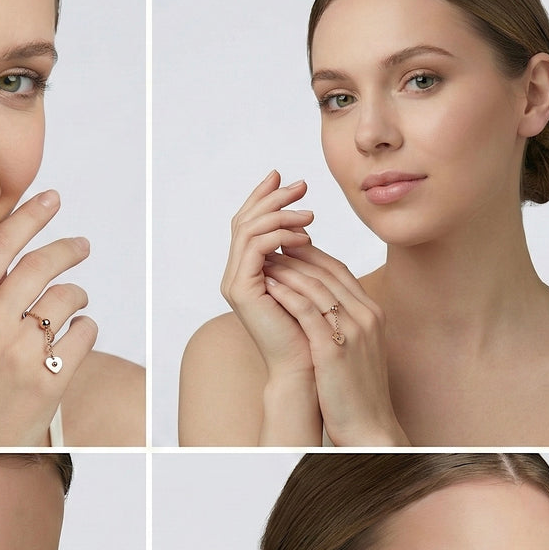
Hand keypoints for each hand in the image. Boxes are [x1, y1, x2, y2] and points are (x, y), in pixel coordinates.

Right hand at [0, 190, 97, 445]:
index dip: (27, 215)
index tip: (48, 199)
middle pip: (39, 264)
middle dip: (67, 247)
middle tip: (81, 245)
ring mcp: (19, 355)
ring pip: (66, 298)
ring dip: (77, 295)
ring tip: (76, 303)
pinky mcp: (49, 383)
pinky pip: (83, 335)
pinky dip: (86, 329)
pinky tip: (78, 334)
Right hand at [221, 170, 316, 383]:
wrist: (308, 369)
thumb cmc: (313, 331)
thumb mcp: (307, 282)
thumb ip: (298, 255)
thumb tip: (304, 222)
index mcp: (248, 272)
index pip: (250, 224)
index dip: (266, 198)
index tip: (290, 180)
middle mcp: (236, 275)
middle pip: (244, 220)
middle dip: (272, 197)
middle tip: (301, 185)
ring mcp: (235, 283)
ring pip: (248, 229)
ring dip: (279, 214)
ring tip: (309, 214)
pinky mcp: (242, 290)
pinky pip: (254, 247)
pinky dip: (278, 234)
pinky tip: (304, 235)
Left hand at [262, 244, 407, 444]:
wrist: (369, 428)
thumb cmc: (357, 393)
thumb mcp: (356, 350)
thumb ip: (344, 324)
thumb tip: (321, 307)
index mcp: (371, 314)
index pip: (339, 271)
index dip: (312, 254)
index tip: (288, 245)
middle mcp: (365, 316)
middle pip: (327, 271)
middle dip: (297, 253)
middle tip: (269, 242)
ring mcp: (352, 331)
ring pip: (316, 286)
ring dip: (287, 268)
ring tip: (263, 259)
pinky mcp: (334, 350)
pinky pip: (308, 311)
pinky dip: (287, 294)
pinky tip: (269, 285)